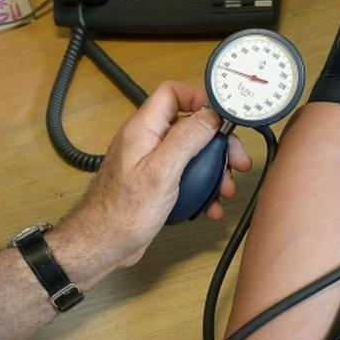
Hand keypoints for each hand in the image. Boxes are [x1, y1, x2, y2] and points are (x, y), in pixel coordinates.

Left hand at [64, 80, 251, 271]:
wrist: (102, 245)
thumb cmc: (123, 212)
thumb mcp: (161, 172)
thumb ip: (186, 139)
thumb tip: (211, 115)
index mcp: (143, 129)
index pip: (172, 93)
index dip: (199, 98)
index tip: (223, 118)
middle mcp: (146, 141)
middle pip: (189, 127)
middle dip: (217, 144)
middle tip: (237, 162)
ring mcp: (151, 164)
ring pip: (190, 155)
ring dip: (213, 171)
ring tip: (225, 191)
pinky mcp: (155, 185)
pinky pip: (184, 178)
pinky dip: (201, 189)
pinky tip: (210, 206)